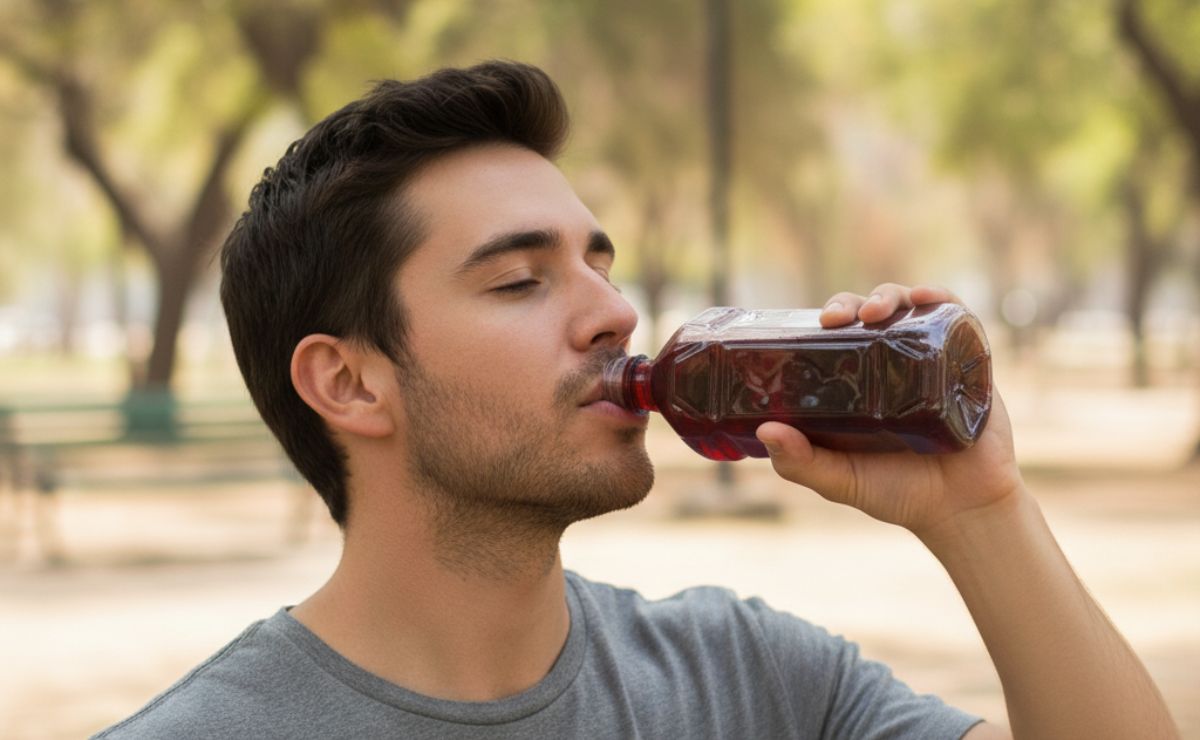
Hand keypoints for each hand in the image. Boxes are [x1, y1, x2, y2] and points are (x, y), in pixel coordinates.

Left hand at [755, 284, 1024, 539]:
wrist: (963, 510)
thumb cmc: (896, 494)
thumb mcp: (840, 480)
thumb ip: (801, 463)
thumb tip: (764, 430)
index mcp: (855, 385)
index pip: (833, 337)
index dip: (821, 320)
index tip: (810, 325)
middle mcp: (889, 366)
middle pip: (866, 314)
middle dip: (849, 304)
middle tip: (837, 319)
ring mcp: (928, 361)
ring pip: (905, 308)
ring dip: (888, 296)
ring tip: (875, 312)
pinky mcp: (965, 362)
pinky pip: (955, 319)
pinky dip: (940, 299)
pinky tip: (925, 297)